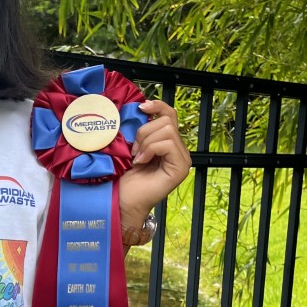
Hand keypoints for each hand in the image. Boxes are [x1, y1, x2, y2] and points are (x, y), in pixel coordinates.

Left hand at [119, 99, 191, 228]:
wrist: (123, 200)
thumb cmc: (125, 177)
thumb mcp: (133, 146)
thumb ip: (143, 130)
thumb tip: (142, 108)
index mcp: (169, 143)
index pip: (170, 115)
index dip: (157, 106)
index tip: (141, 108)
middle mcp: (180, 150)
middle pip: (167, 120)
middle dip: (145, 132)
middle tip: (134, 150)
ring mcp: (183, 159)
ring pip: (167, 130)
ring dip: (146, 142)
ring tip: (137, 157)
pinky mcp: (181, 167)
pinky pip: (167, 144)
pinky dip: (150, 150)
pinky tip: (141, 162)